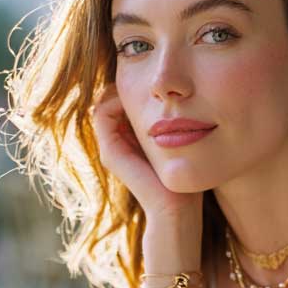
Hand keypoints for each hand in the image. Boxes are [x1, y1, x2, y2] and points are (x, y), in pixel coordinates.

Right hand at [90, 83, 201, 222]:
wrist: (178, 211)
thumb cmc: (185, 180)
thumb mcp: (181, 143)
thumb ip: (174, 123)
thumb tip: (181, 95)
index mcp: (131, 139)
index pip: (122, 99)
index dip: (134, 84)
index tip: (156, 79)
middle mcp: (116, 142)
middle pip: (111, 97)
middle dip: (127, 82)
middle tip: (148, 76)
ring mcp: (110, 148)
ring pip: (104, 101)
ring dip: (121, 87)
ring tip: (145, 84)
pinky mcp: (110, 153)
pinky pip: (102, 113)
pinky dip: (116, 98)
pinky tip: (142, 97)